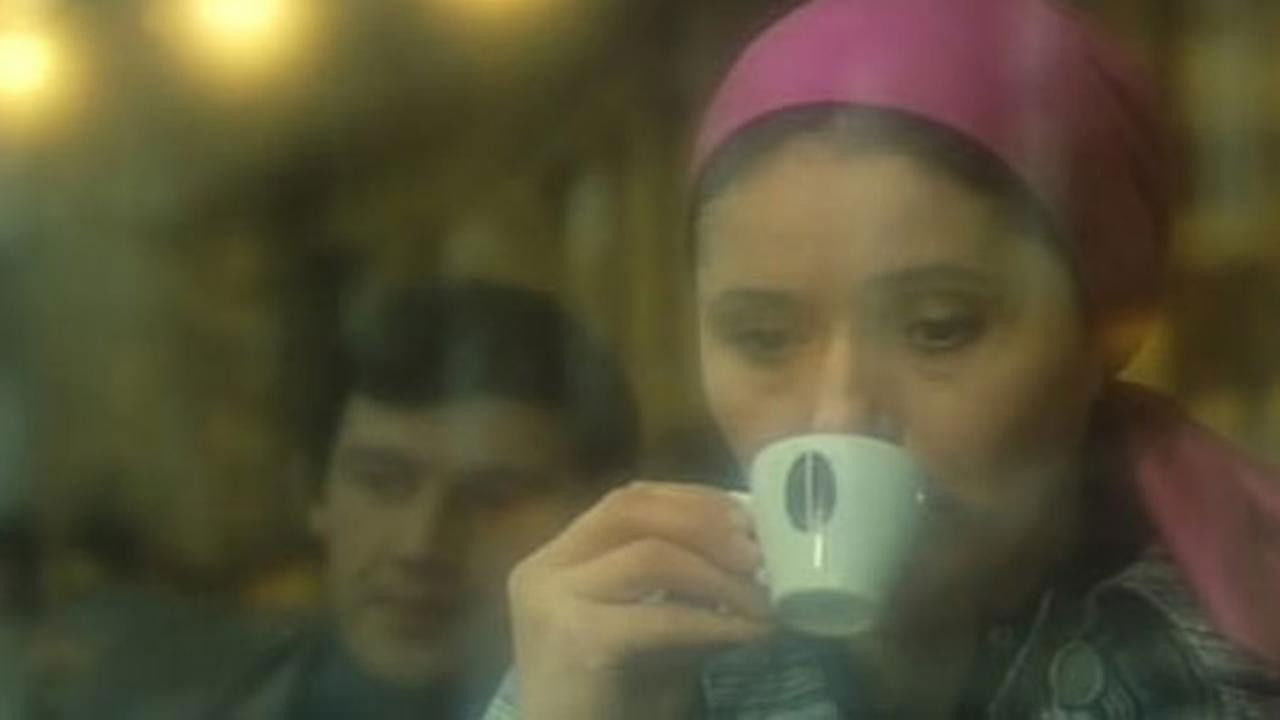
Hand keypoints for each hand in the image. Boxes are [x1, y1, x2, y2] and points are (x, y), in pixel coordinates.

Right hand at [507, 481, 771, 719]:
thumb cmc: (611, 705)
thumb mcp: (654, 632)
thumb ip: (686, 589)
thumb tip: (755, 554)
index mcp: (558, 559)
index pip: (628, 500)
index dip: (694, 501)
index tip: (748, 519)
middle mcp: (545, 569)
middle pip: (632, 509)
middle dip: (706, 523)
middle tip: (759, 554)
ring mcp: (552, 602)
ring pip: (649, 555)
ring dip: (719, 575)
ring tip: (762, 600)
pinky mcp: (576, 640)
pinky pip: (661, 616)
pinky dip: (715, 621)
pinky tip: (750, 633)